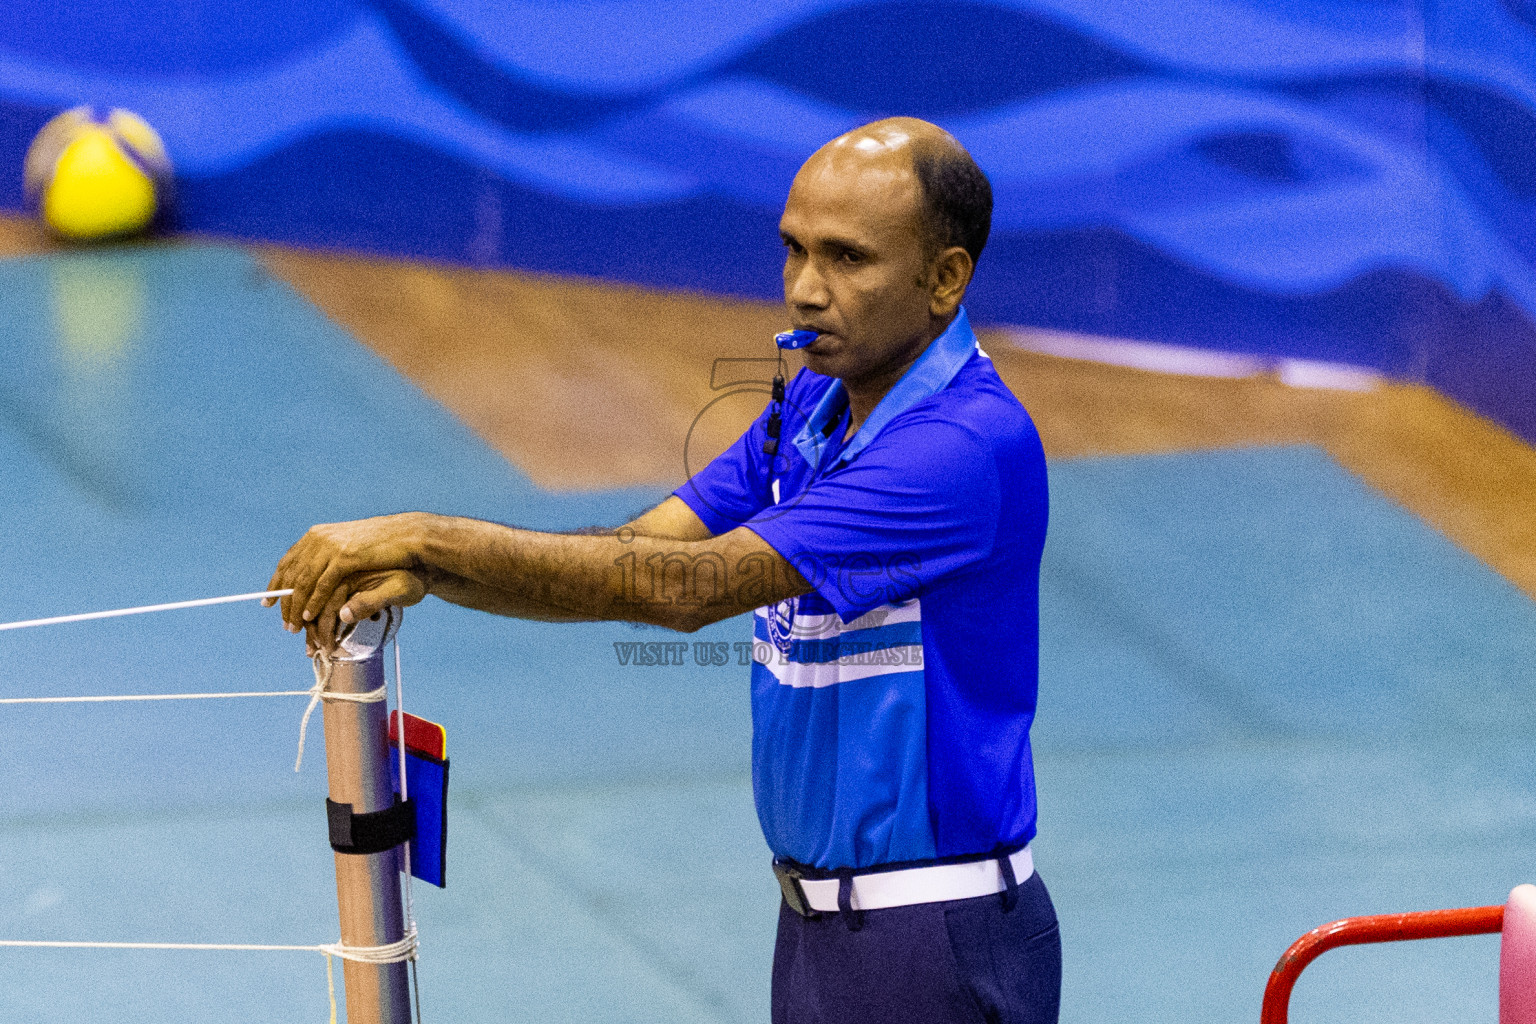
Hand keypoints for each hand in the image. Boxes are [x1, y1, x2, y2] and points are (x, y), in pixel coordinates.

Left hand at [265, 514, 431, 644]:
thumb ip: (334, 564)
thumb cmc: (385, 550)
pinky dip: (314, 602)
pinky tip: (309, 616)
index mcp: (319, 536)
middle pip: (292, 574)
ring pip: (303, 582)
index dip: (277, 582)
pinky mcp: (346, 557)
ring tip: (294, 627)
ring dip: (296, 607)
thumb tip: (316, 579)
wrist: (411, 538)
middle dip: (285, 602)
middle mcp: (320, 539)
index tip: (268, 602)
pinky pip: (322, 584)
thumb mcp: (354, 555)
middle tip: (284, 624)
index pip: (289, 561)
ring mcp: (332, 547)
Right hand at [299, 569, 430, 654]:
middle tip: (315, 651)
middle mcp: (340, 573)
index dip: (323, 628)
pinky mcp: (342, 583)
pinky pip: (322, 601)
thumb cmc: (411, 582)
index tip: (326, 648)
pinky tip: (324, 633)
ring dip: (312, 626)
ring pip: (315, 603)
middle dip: (313, 630)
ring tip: (315, 647)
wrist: (419, 568)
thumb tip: (343, 615)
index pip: (325, 603)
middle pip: (315, 603)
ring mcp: (339, 577)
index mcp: (349, 572)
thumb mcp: (397, 590)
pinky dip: (319, 618)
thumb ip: (371, 601)